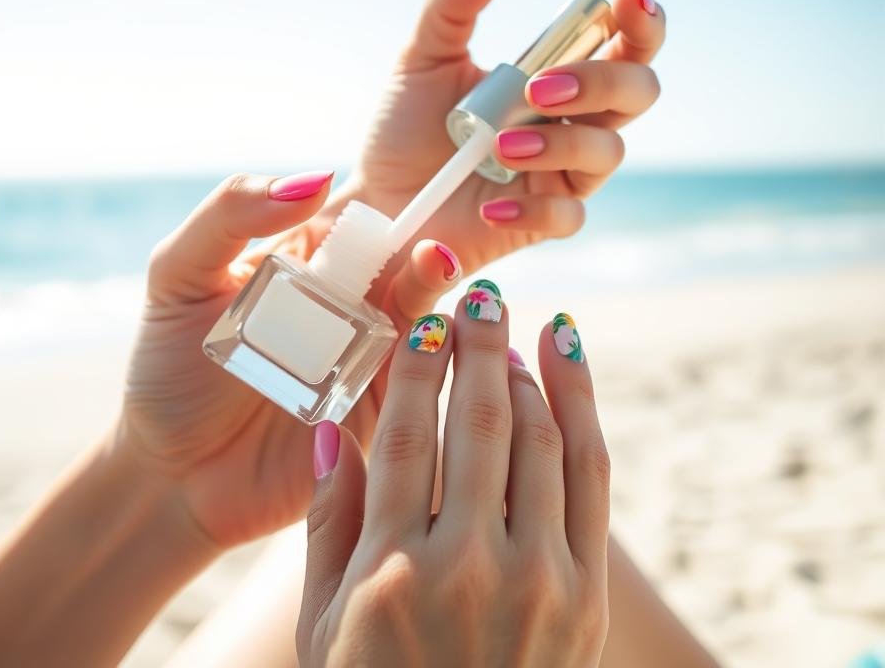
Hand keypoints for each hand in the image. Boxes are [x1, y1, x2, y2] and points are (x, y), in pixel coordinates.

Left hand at [120, 172, 459, 548]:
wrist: (171, 475)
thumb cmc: (167, 371)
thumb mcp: (179, 277)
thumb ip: (229, 216)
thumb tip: (315, 177)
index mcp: (301, 260)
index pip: (356, 216)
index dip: (385, 199)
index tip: (410, 176)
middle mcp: (340, 302)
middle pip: (398, 257)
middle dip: (421, 237)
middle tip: (428, 231)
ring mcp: (364, 353)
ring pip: (420, 309)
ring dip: (433, 284)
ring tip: (433, 265)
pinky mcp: (380, 406)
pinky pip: (424, 374)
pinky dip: (440, 348)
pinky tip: (440, 329)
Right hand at [297, 292, 610, 666]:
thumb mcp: (325, 619)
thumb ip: (327, 520)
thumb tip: (332, 427)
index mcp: (391, 572)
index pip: (404, 438)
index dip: (414, 367)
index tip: (421, 318)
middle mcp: (469, 567)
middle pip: (478, 423)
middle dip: (478, 345)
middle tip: (477, 295)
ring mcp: (539, 580)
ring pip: (540, 441)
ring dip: (527, 371)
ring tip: (513, 327)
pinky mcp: (587, 593)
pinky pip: (590, 477)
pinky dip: (582, 409)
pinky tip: (568, 362)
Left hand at [353, 0, 664, 281]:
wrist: (377, 197)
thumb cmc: (404, 127)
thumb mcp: (423, 57)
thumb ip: (457, 0)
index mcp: (556, 75)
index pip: (624, 43)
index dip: (641, 22)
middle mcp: (571, 121)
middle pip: (637, 93)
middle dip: (603, 81)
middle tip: (538, 88)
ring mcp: (560, 173)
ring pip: (608, 152)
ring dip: (561, 144)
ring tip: (500, 146)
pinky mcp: (541, 220)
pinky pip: (568, 216)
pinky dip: (534, 207)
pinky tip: (490, 203)